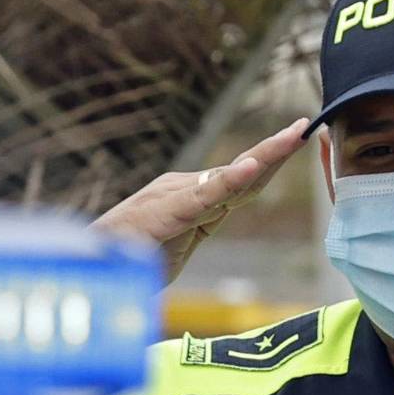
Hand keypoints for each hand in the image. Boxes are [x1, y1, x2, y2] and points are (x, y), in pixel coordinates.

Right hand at [91, 118, 310, 285]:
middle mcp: (184, 188)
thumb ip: (192, 231)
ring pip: (231, 176)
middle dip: (277, 149)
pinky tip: (253, 166)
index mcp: (189, 198)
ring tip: (294, 134)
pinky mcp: (167, 212)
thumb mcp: (173, 246)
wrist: (87, 270)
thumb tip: (209, 221)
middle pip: (242, 171)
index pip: (240, 181)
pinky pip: (205, 196)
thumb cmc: (125, 262)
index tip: (298, 140)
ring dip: (266, 154)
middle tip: (306, 124)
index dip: (270, 162)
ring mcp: (175, 197)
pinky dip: (231, 180)